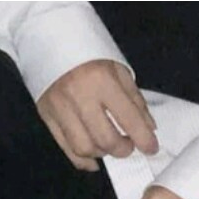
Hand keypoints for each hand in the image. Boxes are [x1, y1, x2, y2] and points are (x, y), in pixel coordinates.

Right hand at [37, 60, 157, 171]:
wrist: (49, 38)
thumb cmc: (89, 53)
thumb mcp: (118, 68)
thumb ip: (134, 100)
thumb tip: (148, 129)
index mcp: (102, 80)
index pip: (129, 119)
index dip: (144, 140)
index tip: (152, 148)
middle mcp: (79, 97)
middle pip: (106, 140)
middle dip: (123, 149)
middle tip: (128, 145)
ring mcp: (59, 109)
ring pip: (84, 148)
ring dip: (102, 154)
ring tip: (109, 146)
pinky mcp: (46, 116)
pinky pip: (65, 148)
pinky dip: (82, 160)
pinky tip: (93, 159)